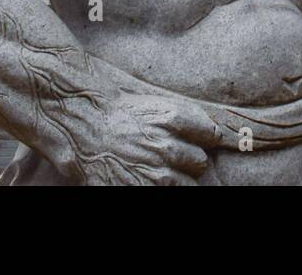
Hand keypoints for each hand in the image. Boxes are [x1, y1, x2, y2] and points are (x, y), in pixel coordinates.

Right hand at [68, 65, 222, 185]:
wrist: (83, 127)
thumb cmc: (122, 114)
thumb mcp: (159, 106)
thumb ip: (192, 118)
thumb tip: (218, 135)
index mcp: (173, 120)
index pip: (211, 136)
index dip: (202, 139)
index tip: (190, 140)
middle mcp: (167, 148)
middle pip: (200, 163)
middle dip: (189, 161)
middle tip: (166, 156)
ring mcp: (154, 175)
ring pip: (188, 185)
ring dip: (178, 180)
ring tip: (157, 170)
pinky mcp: (140, 191)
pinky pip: (169, 195)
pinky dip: (162, 187)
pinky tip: (148, 178)